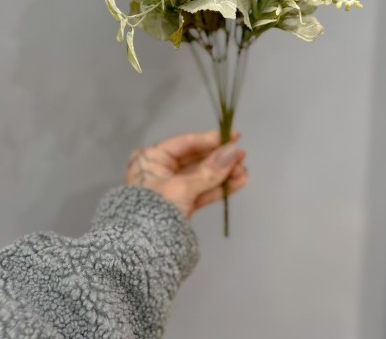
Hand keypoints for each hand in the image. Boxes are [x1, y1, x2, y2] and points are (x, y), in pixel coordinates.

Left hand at [125, 130, 248, 217]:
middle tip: (242, 156)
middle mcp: (160, 169)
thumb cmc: (155, 209)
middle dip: (220, 159)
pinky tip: (238, 183)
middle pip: (196, 159)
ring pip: (201, 176)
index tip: (234, 136)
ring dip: (223, 174)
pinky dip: (219, 188)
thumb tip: (234, 151)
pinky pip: (201, 191)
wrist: (141, 250)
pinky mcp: (180, 205)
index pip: (186, 143)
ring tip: (244, 172)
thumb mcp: (182, 187)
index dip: (211, 139)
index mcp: (152, 158)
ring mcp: (171, 188)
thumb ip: (210, 171)